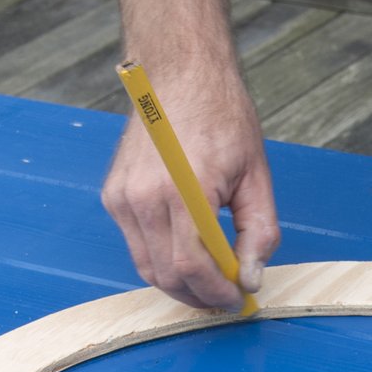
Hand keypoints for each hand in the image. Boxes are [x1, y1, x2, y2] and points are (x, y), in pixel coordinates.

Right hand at [101, 73, 278, 309]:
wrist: (179, 71)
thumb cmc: (221, 115)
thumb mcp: (256, 174)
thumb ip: (258, 231)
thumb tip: (251, 277)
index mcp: (182, 190)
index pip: (191, 267)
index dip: (216, 292)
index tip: (237, 299)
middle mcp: (143, 196)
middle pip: (165, 275)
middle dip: (198, 295)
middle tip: (226, 297)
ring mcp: (122, 196)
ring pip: (146, 266)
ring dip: (179, 281)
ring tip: (210, 279)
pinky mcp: (113, 195)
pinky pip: (136, 244)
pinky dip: (161, 257)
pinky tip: (187, 249)